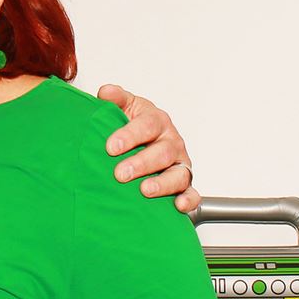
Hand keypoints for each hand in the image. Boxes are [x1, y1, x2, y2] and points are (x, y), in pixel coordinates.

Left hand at [97, 84, 199, 215]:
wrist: (144, 142)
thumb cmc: (134, 126)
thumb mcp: (124, 107)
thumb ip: (115, 99)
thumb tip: (105, 92)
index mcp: (157, 121)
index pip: (147, 125)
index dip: (130, 135)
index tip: (111, 147)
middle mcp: (172, 142)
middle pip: (162, 152)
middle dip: (142, 163)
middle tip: (120, 174)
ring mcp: (179, 164)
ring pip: (179, 174)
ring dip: (163, 184)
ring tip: (145, 190)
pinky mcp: (184, 185)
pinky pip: (193, 193)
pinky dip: (189, 200)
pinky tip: (178, 206)